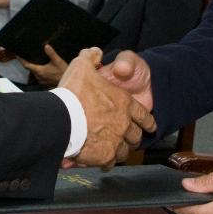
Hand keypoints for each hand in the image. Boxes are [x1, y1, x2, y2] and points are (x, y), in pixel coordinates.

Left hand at [20, 43, 67, 87]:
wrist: (68, 85)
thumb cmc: (62, 72)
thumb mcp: (57, 61)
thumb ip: (51, 53)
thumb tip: (46, 46)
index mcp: (39, 71)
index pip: (26, 65)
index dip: (21, 60)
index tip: (17, 55)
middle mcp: (38, 76)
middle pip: (29, 69)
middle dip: (27, 62)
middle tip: (25, 55)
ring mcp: (41, 80)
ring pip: (34, 73)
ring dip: (33, 67)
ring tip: (33, 60)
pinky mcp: (45, 82)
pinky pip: (38, 76)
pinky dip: (38, 71)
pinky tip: (42, 67)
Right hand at [59, 48, 155, 167]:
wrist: (63, 115)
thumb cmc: (74, 90)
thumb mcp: (83, 65)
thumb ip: (92, 57)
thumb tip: (96, 52)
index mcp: (124, 103)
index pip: (144, 116)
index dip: (147, 122)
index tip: (149, 126)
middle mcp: (124, 124)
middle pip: (135, 136)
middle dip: (132, 138)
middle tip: (128, 138)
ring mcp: (115, 141)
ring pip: (124, 151)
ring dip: (120, 150)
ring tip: (113, 150)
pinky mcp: (104, 156)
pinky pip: (109, 162)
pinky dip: (105, 162)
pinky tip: (100, 161)